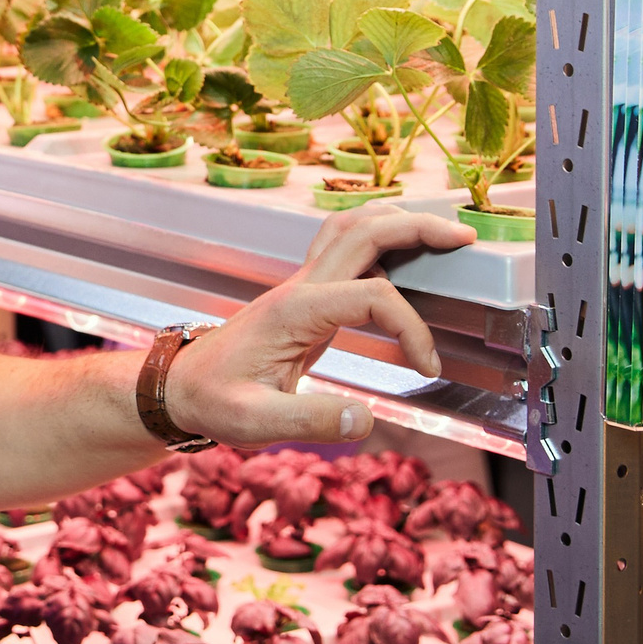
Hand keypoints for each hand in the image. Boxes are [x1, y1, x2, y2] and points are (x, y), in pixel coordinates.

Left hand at [164, 206, 473, 446]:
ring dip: (397, 221)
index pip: (373, 295)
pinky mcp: (304, 297)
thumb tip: (362, 418)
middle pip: (364, 231)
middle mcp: (299, 288)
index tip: (427, 366)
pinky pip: (345, 250)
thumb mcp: (254, 422)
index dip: (411, 327)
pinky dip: (378, 239)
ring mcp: (300, 287)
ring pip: (351, 228)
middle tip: (465, 236)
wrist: (177, 387)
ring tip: (441, 231)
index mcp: (295, 311)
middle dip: (418, 227)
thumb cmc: (212, 401)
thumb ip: (309, 419)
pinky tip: (401, 255)